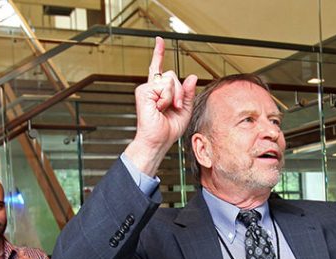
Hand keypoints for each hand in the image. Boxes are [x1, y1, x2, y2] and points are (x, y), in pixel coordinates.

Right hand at [123, 36, 198, 175]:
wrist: (157, 141)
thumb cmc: (168, 130)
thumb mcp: (185, 110)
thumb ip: (188, 93)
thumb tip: (192, 77)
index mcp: (160, 91)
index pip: (160, 69)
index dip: (159, 54)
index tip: (159, 41)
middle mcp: (152, 88)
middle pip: (173, 75)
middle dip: (181, 92)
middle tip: (177, 107)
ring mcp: (147, 89)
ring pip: (171, 80)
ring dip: (175, 97)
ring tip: (167, 109)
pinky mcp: (143, 92)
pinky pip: (164, 87)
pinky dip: (167, 99)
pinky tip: (159, 108)